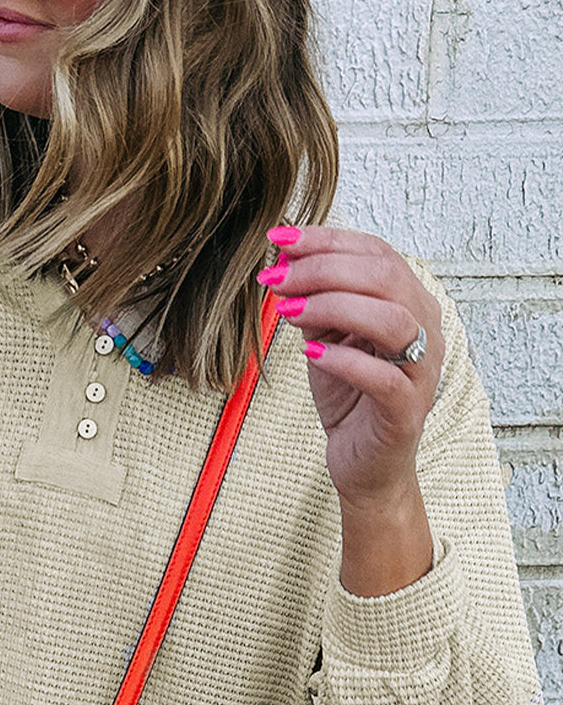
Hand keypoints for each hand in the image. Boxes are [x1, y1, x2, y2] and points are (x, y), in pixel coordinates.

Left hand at [257, 225, 445, 509]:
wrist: (362, 464)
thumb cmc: (349, 398)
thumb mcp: (324, 338)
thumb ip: (313, 302)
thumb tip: (283, 262)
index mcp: (409, 302)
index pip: (375, 253)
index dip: (327, 241)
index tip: (279, 240)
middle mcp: (426, 329)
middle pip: (385, 277)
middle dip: (324, 270)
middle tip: (277, 278)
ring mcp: (422, 370)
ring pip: (392, 320)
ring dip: (334, 307)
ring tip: (288, 312)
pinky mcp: (407, 411)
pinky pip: (384, 378)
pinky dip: (345, 360)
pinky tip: (310, 352)